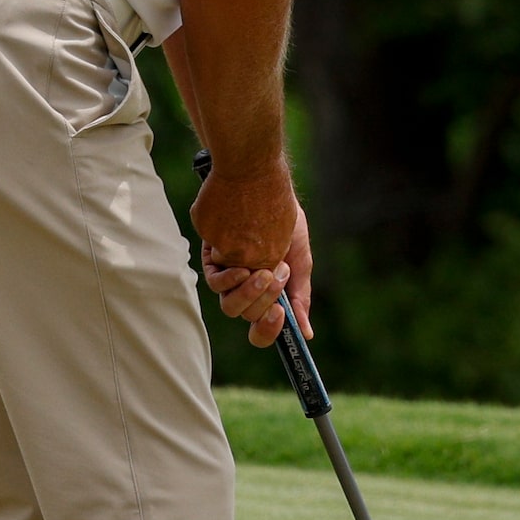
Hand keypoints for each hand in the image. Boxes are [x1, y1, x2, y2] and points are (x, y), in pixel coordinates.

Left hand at [195, 171, 311, 348]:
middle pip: (248, 316)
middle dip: (265, 302)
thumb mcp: (298, 258)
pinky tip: (243, 267)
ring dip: (249, 293)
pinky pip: (215, 283)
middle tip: (277, 276)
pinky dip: (230, 280)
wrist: (264, 186)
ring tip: (264, 272)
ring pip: (230, 305)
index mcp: (268, 291)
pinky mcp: (213, 260)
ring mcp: (229, 276)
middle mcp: (247, 287)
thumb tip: (306, 333)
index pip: (263, 325)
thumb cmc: (284, 221)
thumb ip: (299, 295)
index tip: (281, 317)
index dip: (269, 330)